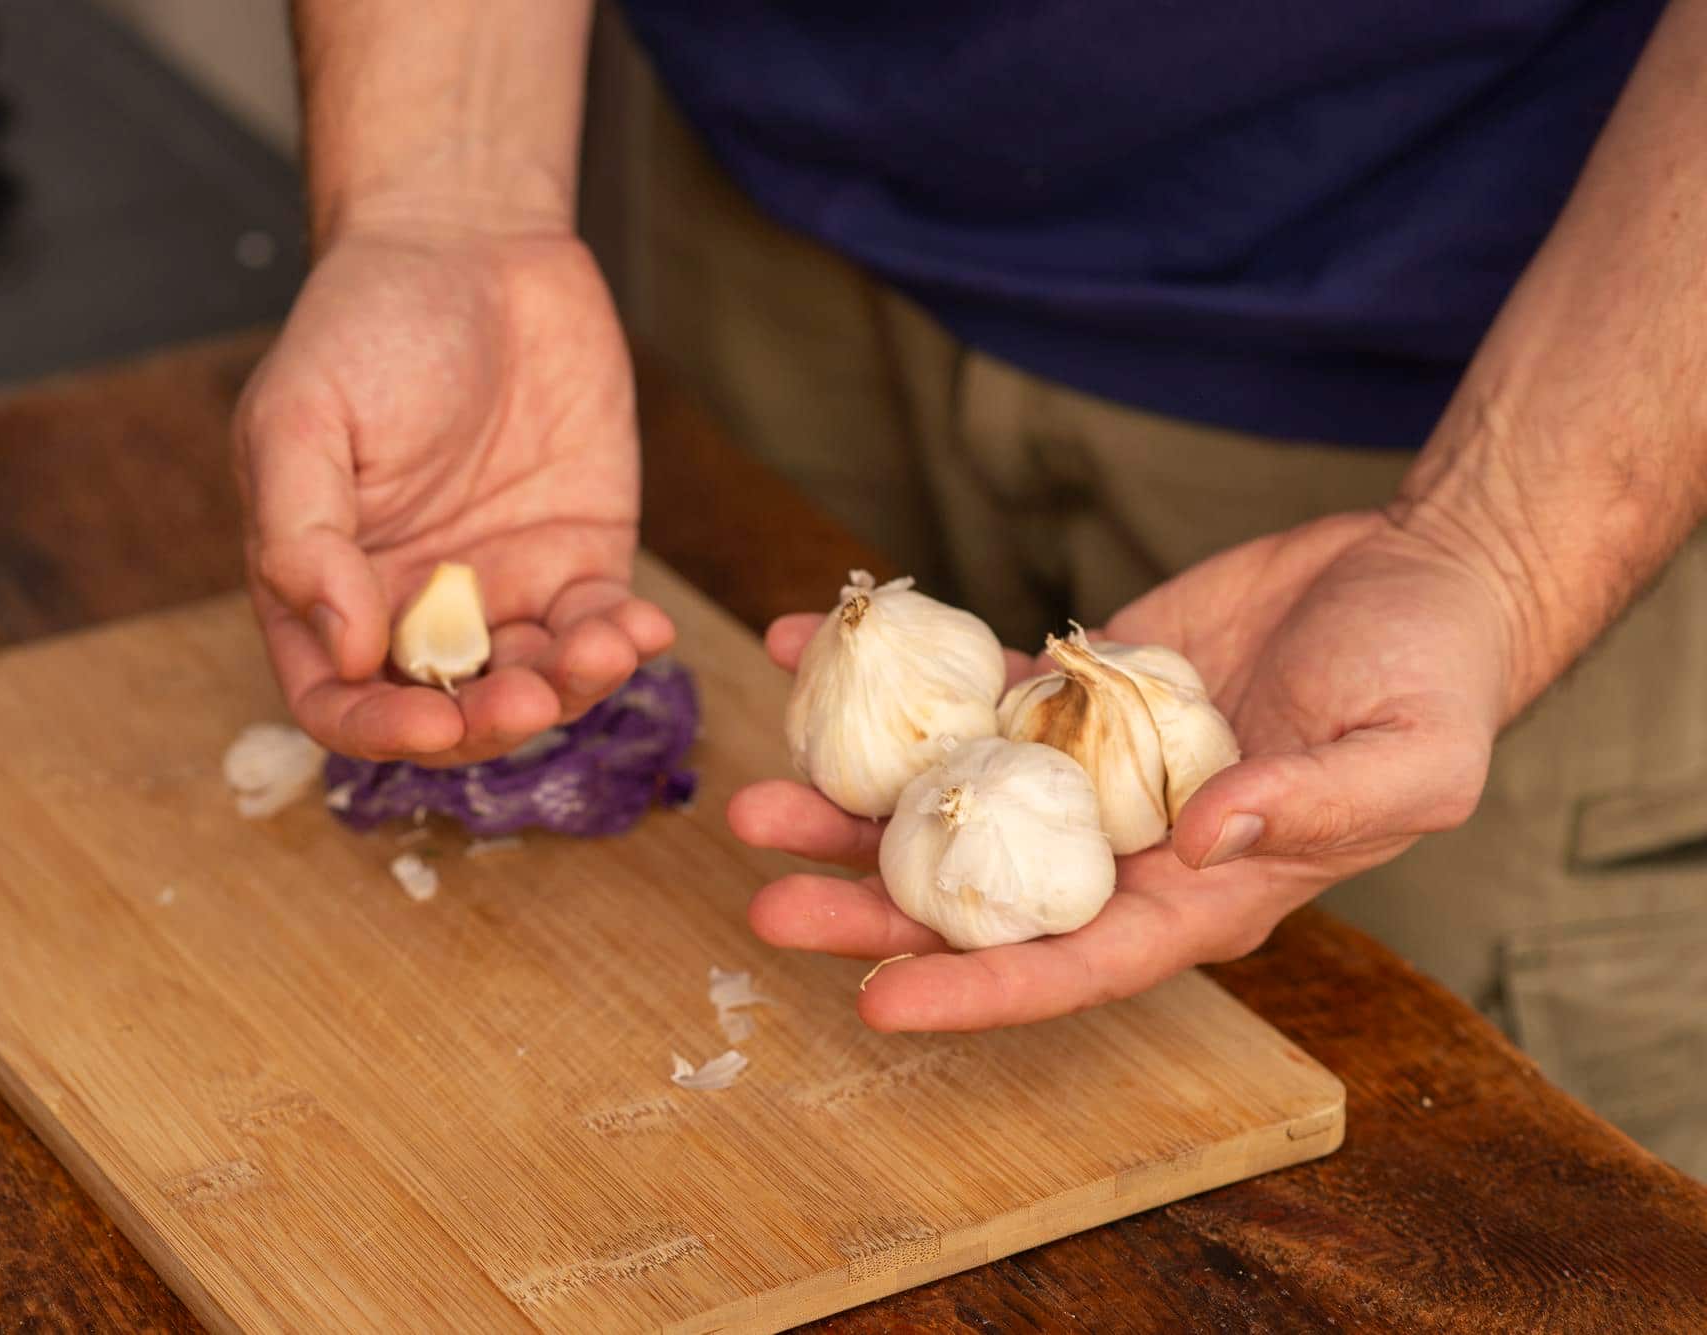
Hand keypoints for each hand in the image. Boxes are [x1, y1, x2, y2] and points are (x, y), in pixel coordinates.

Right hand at [234, 226, 673, 762]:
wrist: (473, 246)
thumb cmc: (365, 325)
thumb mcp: (301, 418)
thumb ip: (302, 537)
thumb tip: (342, 650)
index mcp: (329, 588)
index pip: (341, 701)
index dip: (379, 734)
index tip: (431, 730)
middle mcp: (412, 608)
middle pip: (448, 714)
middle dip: (492, 721)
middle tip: (532, 696)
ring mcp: (501, 589)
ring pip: (535, 684)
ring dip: (570, 689)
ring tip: (602, 648)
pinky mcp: (578, 559)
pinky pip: (600, 628)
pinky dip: (623, 643)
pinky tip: (643, 629)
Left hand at [731, 511, 1510, 1029]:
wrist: (1415, 576)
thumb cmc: (1431, 682)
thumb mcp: (1405, 758)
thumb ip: (1308, 808)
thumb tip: (1195, 843)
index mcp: (1202, 898)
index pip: (1075, 966)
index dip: (976, 992)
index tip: (875, 1003)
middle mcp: (1123, 846)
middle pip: (978, 896)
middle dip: (871, 905)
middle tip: (765, 897)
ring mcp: (1084, 765)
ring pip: (948, 798)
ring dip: (849, 802)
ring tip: (757, 796)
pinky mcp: (1069, 686)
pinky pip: (963, 688)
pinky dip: (888, 677)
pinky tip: (806, 643)